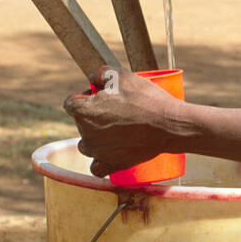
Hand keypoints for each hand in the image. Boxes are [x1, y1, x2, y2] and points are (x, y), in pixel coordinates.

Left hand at [63, 66, 184, 177]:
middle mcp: (85, 134)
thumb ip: (100, 73)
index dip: (85, 97)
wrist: (169, 125)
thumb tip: (92, 79)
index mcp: (83, 111)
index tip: (103, 96)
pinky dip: (101, 161)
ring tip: (118, 130)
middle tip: (119, 110)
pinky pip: (97, 168)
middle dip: (94, 116)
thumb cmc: (145, 99)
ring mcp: (98, 152)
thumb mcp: (121, 75)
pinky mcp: (112, 165)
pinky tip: (111, 153)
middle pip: (81, 123)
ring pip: (87, 145)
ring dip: (96, 138)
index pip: (71, 103)